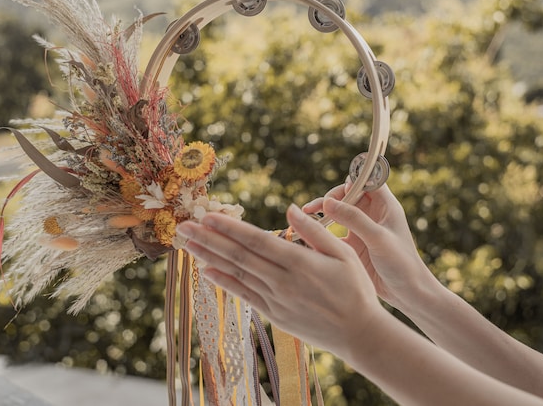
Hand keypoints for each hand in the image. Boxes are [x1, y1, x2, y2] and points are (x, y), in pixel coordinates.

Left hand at [176, 204, 386, 356]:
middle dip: (209, 239)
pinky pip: (244, 295)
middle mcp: (283, 282)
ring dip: (210, 257)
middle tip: (184, 225)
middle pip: (239, 256)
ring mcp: (276, 300)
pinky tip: (207, 271)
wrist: (359, 334)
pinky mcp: (274, 314)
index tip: (209, 216)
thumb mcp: (343, 254)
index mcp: (300, 263)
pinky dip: (224, 283)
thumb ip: (313, 231)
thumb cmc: (356, 290)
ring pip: (237, 274)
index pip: (257, 241)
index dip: (231, 228)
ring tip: (188, 244)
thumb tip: (290, 208)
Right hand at [303, 182, 438, 313]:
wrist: (408, 293)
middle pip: (348, 194)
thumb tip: (327, 202)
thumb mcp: (378, 238)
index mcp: (385, 206)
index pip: (367, 181)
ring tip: (306, 213)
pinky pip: (334, 233)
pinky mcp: (354, 245)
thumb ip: (354, 219)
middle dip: (331, 197)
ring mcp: (362, 229)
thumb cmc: (402, 263)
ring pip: (339, 212)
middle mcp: (373, 214)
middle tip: (316, 207)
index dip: (351, 182)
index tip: (337, 193)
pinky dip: (322, 231)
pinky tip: (309, 233)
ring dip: (323, 211)